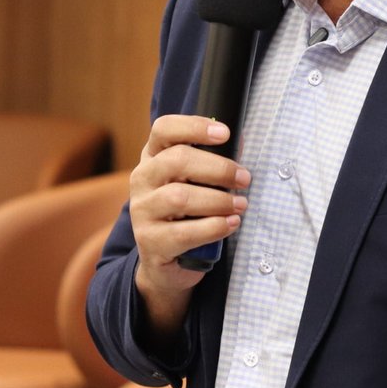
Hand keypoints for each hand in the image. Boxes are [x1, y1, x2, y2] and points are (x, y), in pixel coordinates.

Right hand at [129, 115, 250, 326]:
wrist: (166, 261)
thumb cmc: (187, 212)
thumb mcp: (195, 182)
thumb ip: (213, 161)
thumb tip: (241, 142)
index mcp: (153, 157)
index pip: (164, 129)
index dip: (194, 126)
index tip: (224, 133)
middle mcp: (141, 180)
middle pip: (176, 160)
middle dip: (218, 168)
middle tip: (244, 179)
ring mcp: (142, 211)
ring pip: (179, 197)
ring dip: (218, 200)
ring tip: (240, 205)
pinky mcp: (150, 242)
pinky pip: (185, 232)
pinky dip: (214, 227)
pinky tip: (231, 224)